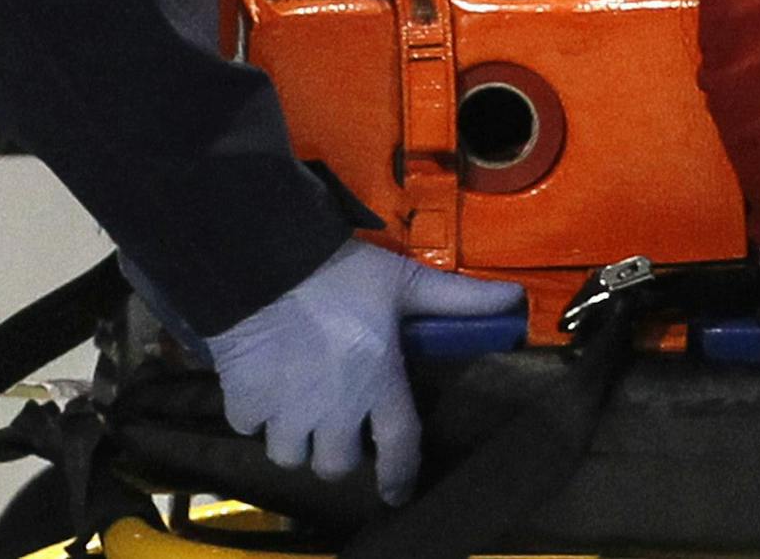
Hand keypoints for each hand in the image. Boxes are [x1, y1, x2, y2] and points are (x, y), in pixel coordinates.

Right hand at [206, 239, 523, 504]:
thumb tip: (516, 298)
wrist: (266, 264)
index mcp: (379, 383)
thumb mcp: (406, 281)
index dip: (400, 476)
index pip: (399, 446)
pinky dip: (255, 415)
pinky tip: (263, 389)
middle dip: (339, 453)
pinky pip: (247, 427)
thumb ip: (459, 298)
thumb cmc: (343, 275)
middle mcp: (334, 409)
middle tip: (339, 427)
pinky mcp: (243, 401)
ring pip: (289, 456)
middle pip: (337, 465)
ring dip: (296, 440)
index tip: (397, 494)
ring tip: (299, 413)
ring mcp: (286, 411)